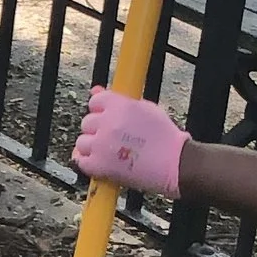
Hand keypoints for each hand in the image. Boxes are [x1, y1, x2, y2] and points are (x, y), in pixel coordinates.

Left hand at [71, 87, 188, 197]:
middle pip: (87, 122)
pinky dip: (89, 163)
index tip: (107, 119)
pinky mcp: (99, 165)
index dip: (101, 111)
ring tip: (110, 152)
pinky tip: (101, 163)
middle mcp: (108, 122)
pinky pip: (81, 161)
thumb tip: (94, 90)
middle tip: (112, 139)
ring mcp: (101, 144)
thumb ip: (118, 100)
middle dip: (97, 130)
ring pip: (82, 142)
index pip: (95, 101)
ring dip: (92, 147)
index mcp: (119, 105)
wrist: (175, 163)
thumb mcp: (146, 108)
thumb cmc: (165, 137)